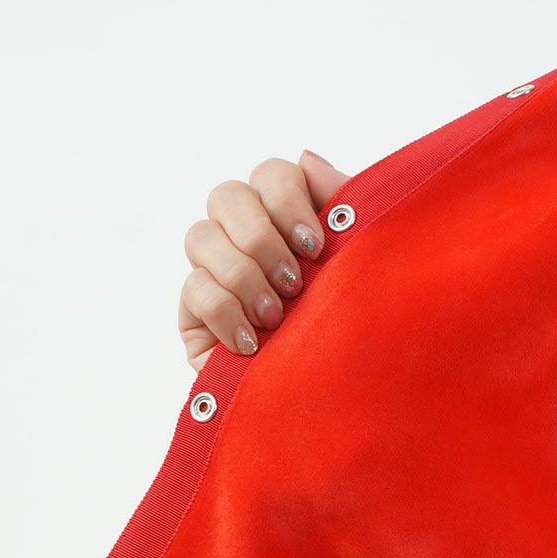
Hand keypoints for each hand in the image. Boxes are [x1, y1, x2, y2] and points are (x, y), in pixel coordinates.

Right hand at [178, 149, 350, 372]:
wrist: (347, 399)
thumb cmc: (359, 328)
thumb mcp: (364, 262)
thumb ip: (345, 204)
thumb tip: (307, 159)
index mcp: (290, 220)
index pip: (269, 175)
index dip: (286, 200)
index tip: (316, 246)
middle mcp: (248, 240)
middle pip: (226, 196)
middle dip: (261, 239)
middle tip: (294, 283)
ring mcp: (217, 276)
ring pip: (200, 237)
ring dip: (244, 276)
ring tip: (277, 316)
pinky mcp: (196, 319)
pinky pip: (193, 289)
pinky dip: (226, 312)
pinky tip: (254, 343)